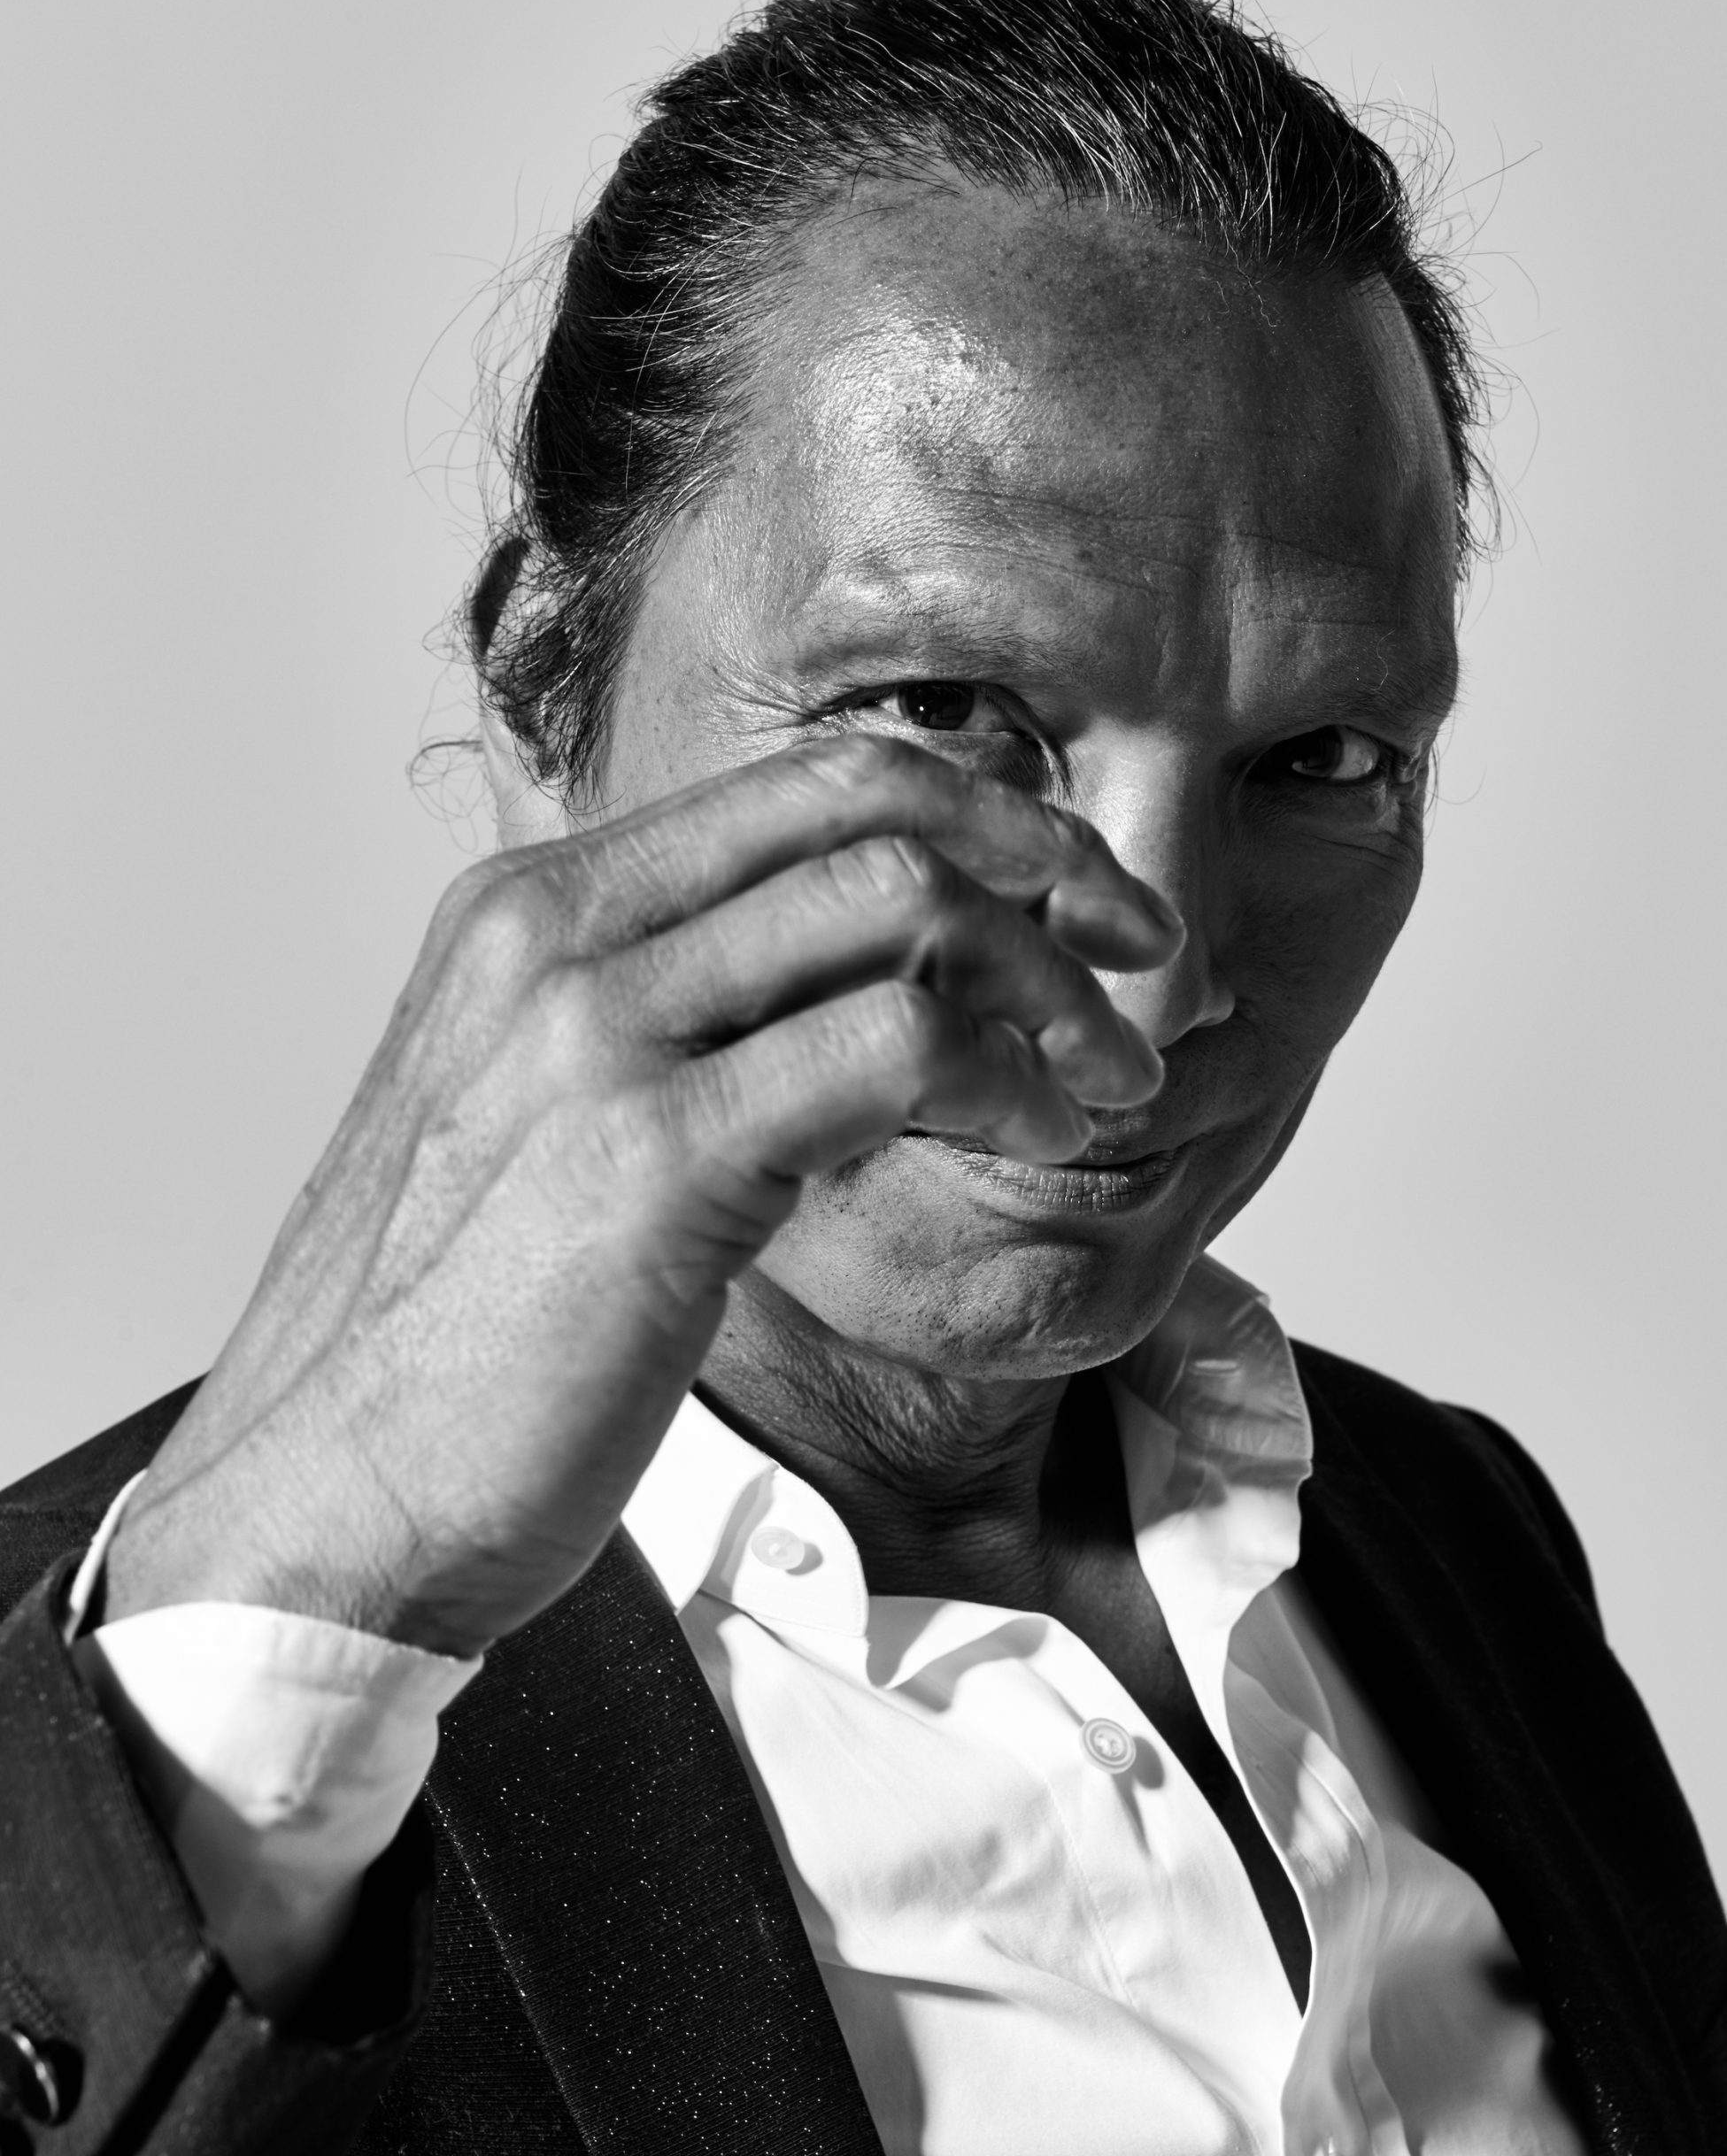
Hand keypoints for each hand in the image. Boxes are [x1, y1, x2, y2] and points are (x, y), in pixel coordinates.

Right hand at [104, 735, 1179, 1656]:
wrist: (334, 1494)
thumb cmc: (465, 1331)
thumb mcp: (560, 1124)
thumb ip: (687, 1028)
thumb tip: (869, 998)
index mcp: (534, 907)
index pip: (800, 782)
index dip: (971, 812)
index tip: (1070, 895)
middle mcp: (556, 930)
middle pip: (864, 800)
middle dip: (1043, 853)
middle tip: (1143, 944)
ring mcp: (596, 1030)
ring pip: (899, 904)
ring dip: (1050, 983)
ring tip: (1113, 1078)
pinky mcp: (652, 1151)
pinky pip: (896, 1044)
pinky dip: (1008, 1076)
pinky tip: (1043, 1135)